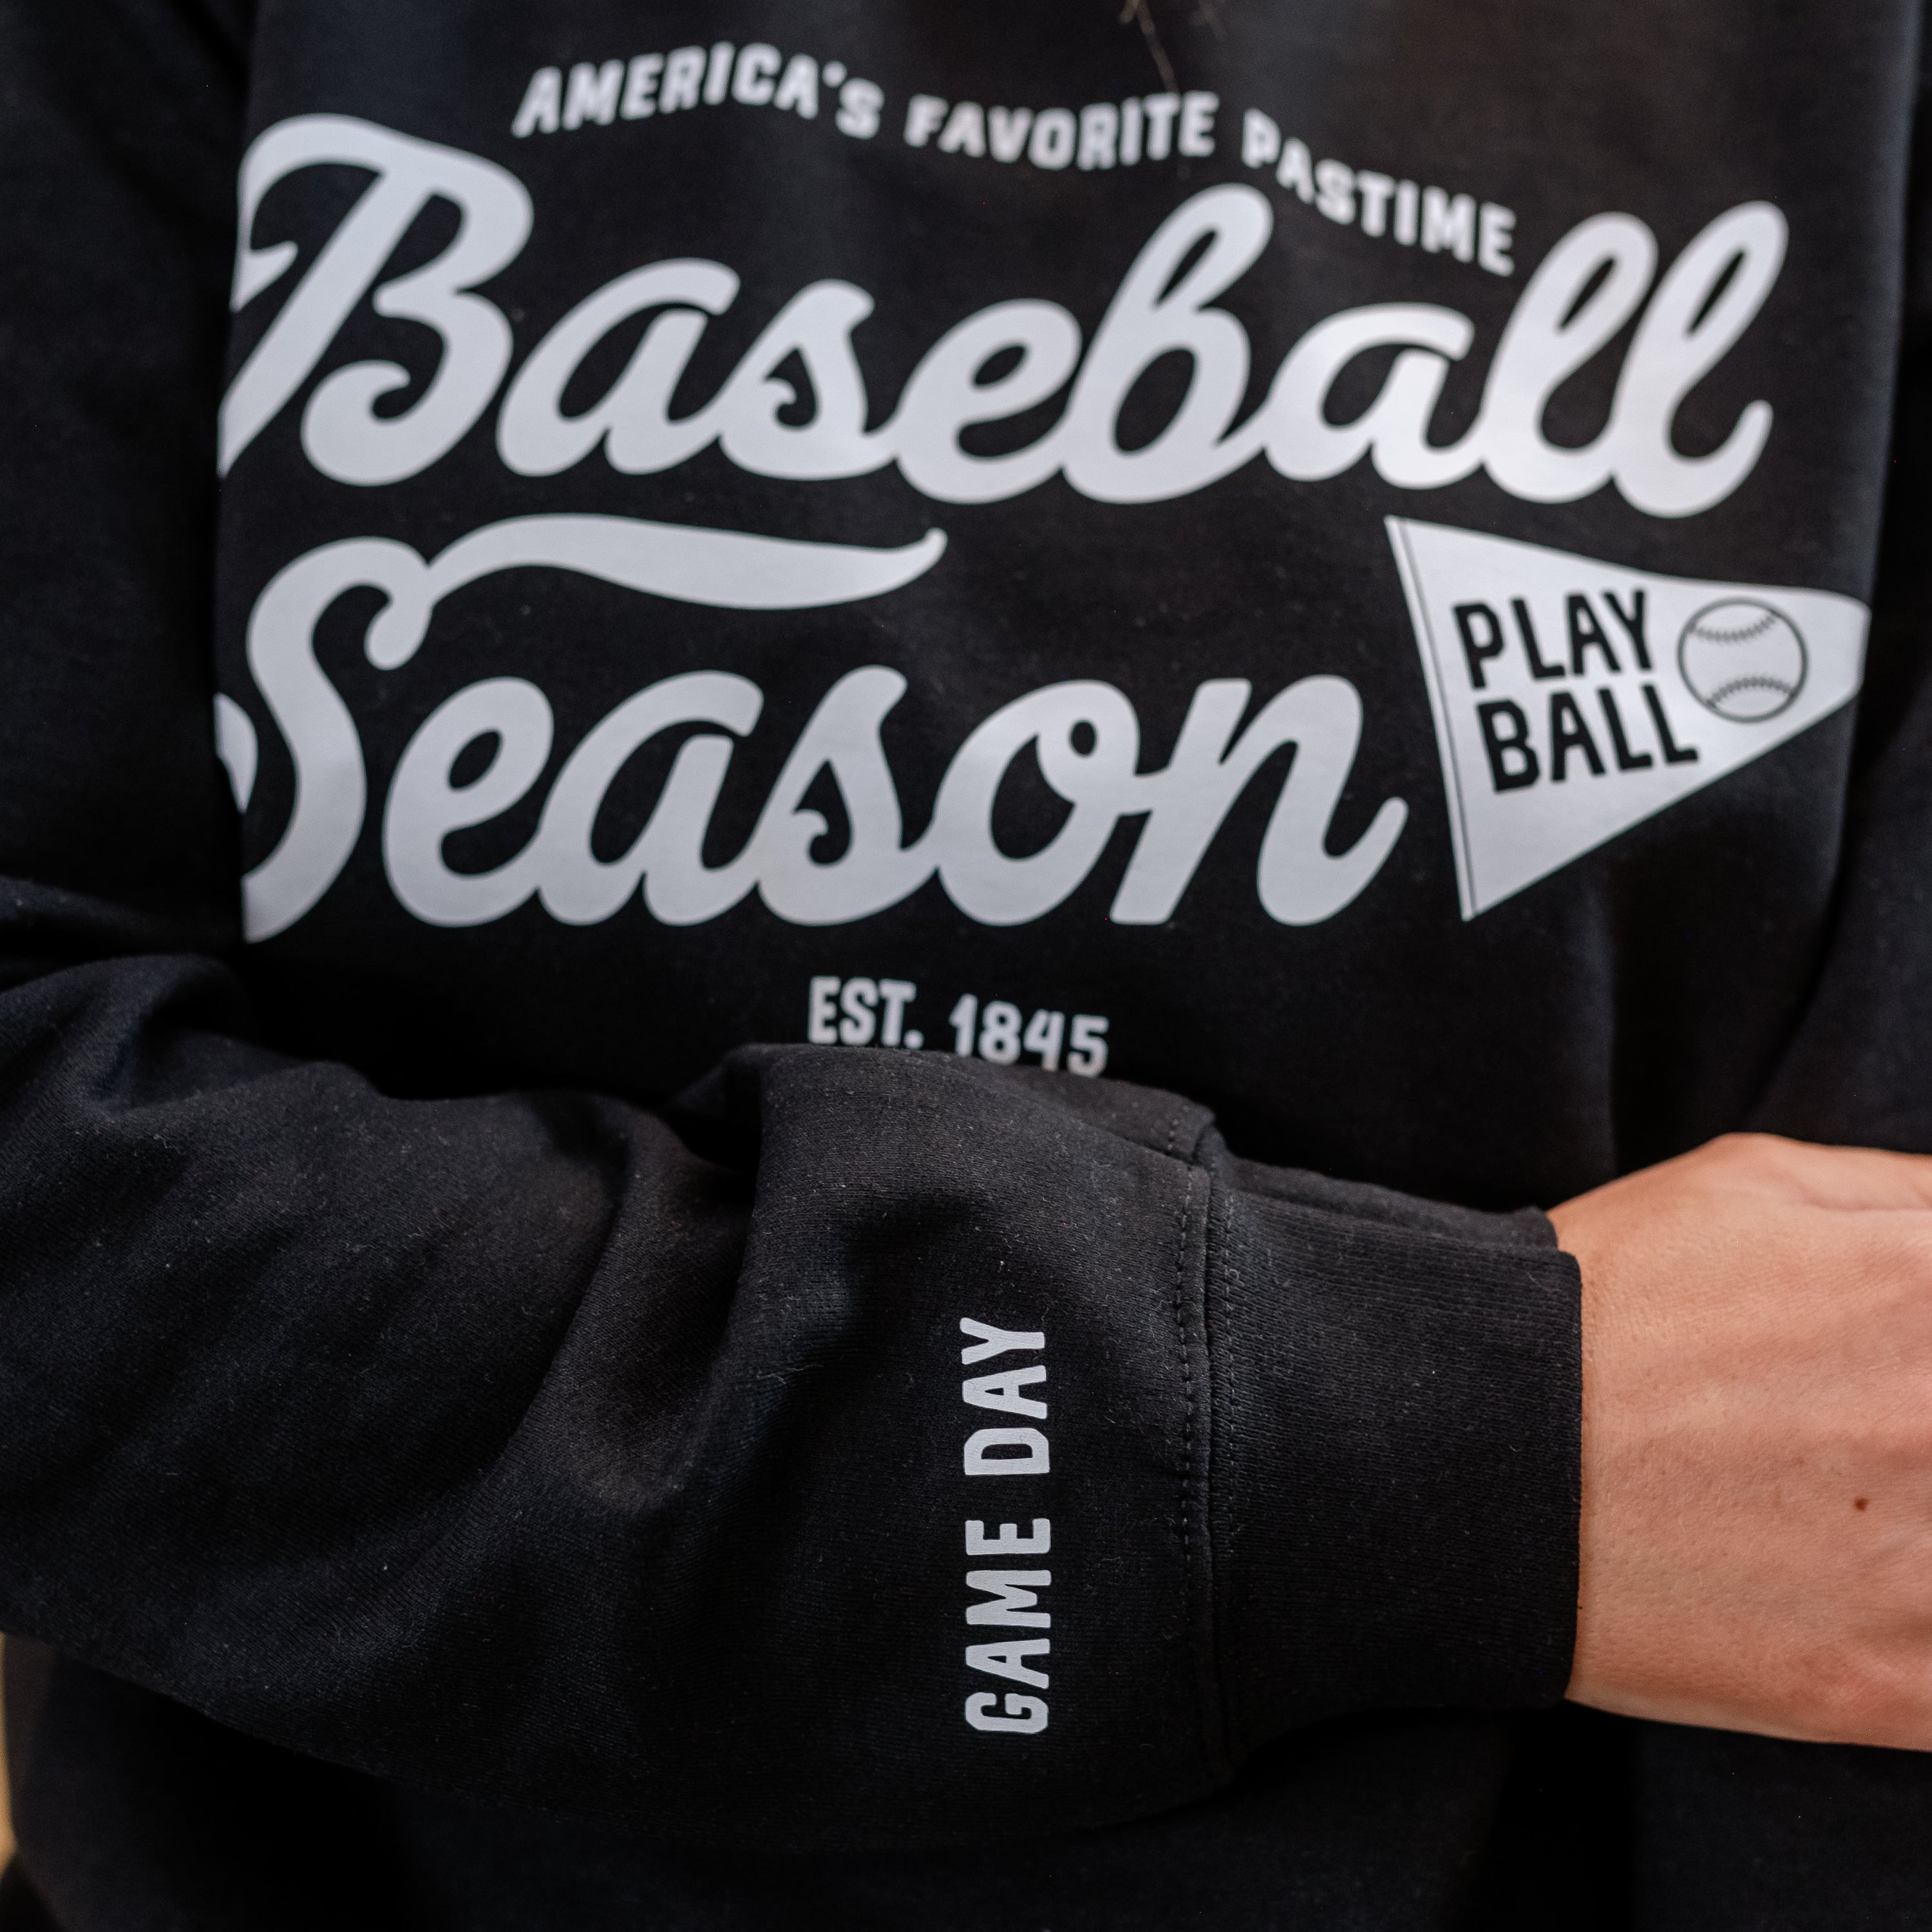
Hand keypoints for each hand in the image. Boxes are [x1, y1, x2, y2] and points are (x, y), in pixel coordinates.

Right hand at [1553, 1133, 1931, 1747]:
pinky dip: (1926, 1635)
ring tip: (1849, 1508)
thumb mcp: (1752, 1183)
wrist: (1456, 1447)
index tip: (1910, 1372)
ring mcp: (1931, 1566)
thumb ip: (1912, 1197)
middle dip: (1926, 1430)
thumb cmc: (1601, 1298)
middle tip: (1864, 1432)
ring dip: (1928, 1528)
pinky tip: (1863, 1593)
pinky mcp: (1893, 1686)